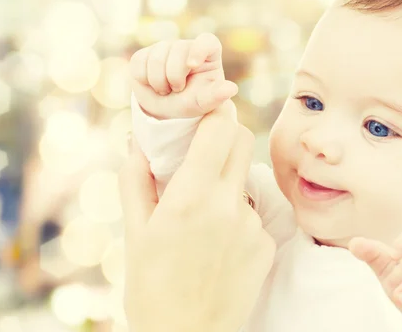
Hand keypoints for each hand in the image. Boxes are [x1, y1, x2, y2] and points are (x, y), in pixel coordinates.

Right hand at [119, 102, 274, 331]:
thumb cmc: (150, 288)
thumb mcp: (134, 232)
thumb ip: (135, 179)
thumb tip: (138, 142)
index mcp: (191, 196)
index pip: (220, 128)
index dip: (213, 112)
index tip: (204, 113)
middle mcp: (228, 205)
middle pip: (243, 141)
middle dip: (224, 136)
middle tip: (203, 152)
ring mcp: (252, 226)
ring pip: (246, 180)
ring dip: (227, 184)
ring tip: (202, 219)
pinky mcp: (267, 246)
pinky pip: (254, 216)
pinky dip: (237, 219)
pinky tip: (218, 246)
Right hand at [129, 32, 237, 118]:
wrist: (166, 110)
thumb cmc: (191, 102)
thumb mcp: (203, 103)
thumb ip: (216, 96)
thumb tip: (231, 88)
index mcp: (208, 54)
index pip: (207, 41)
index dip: (199, 49)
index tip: (192, 65)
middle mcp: (186, 47)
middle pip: (177, 50)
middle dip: (174, 77)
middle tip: (177, 90)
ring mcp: (164, 48)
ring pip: (156, 57)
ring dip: (159, 81)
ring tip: (165, 90)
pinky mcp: (145, 54)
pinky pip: (140, 63)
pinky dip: (144, 80)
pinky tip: (152, 85)